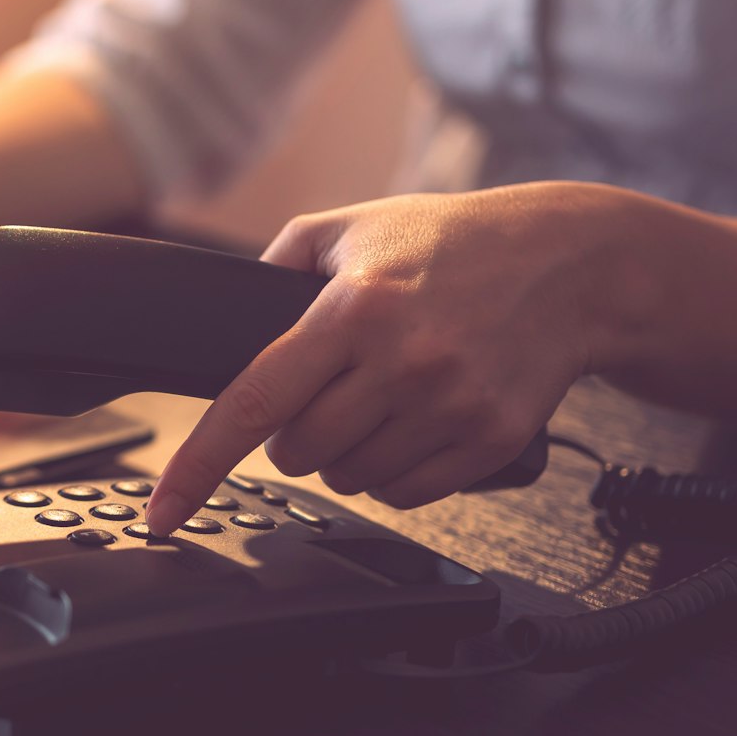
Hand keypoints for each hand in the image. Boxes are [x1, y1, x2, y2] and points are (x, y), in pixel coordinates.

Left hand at [145, 182, 635, 533]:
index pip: (255, 402)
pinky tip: (413, 423)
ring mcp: (449, 405)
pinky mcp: (488, 440)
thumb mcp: (356, 226)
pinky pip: (406, 494)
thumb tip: (236, 317)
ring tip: (379, 399)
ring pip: (349, 479)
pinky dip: (393, 473)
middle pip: (298, 451)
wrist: (572, 265)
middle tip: (328, 392)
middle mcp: (400, 361)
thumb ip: (281, 261)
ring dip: (345, 454)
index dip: (197, 464)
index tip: (164, 510)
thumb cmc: (456, 242)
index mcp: (352, 308)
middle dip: (294, 433)